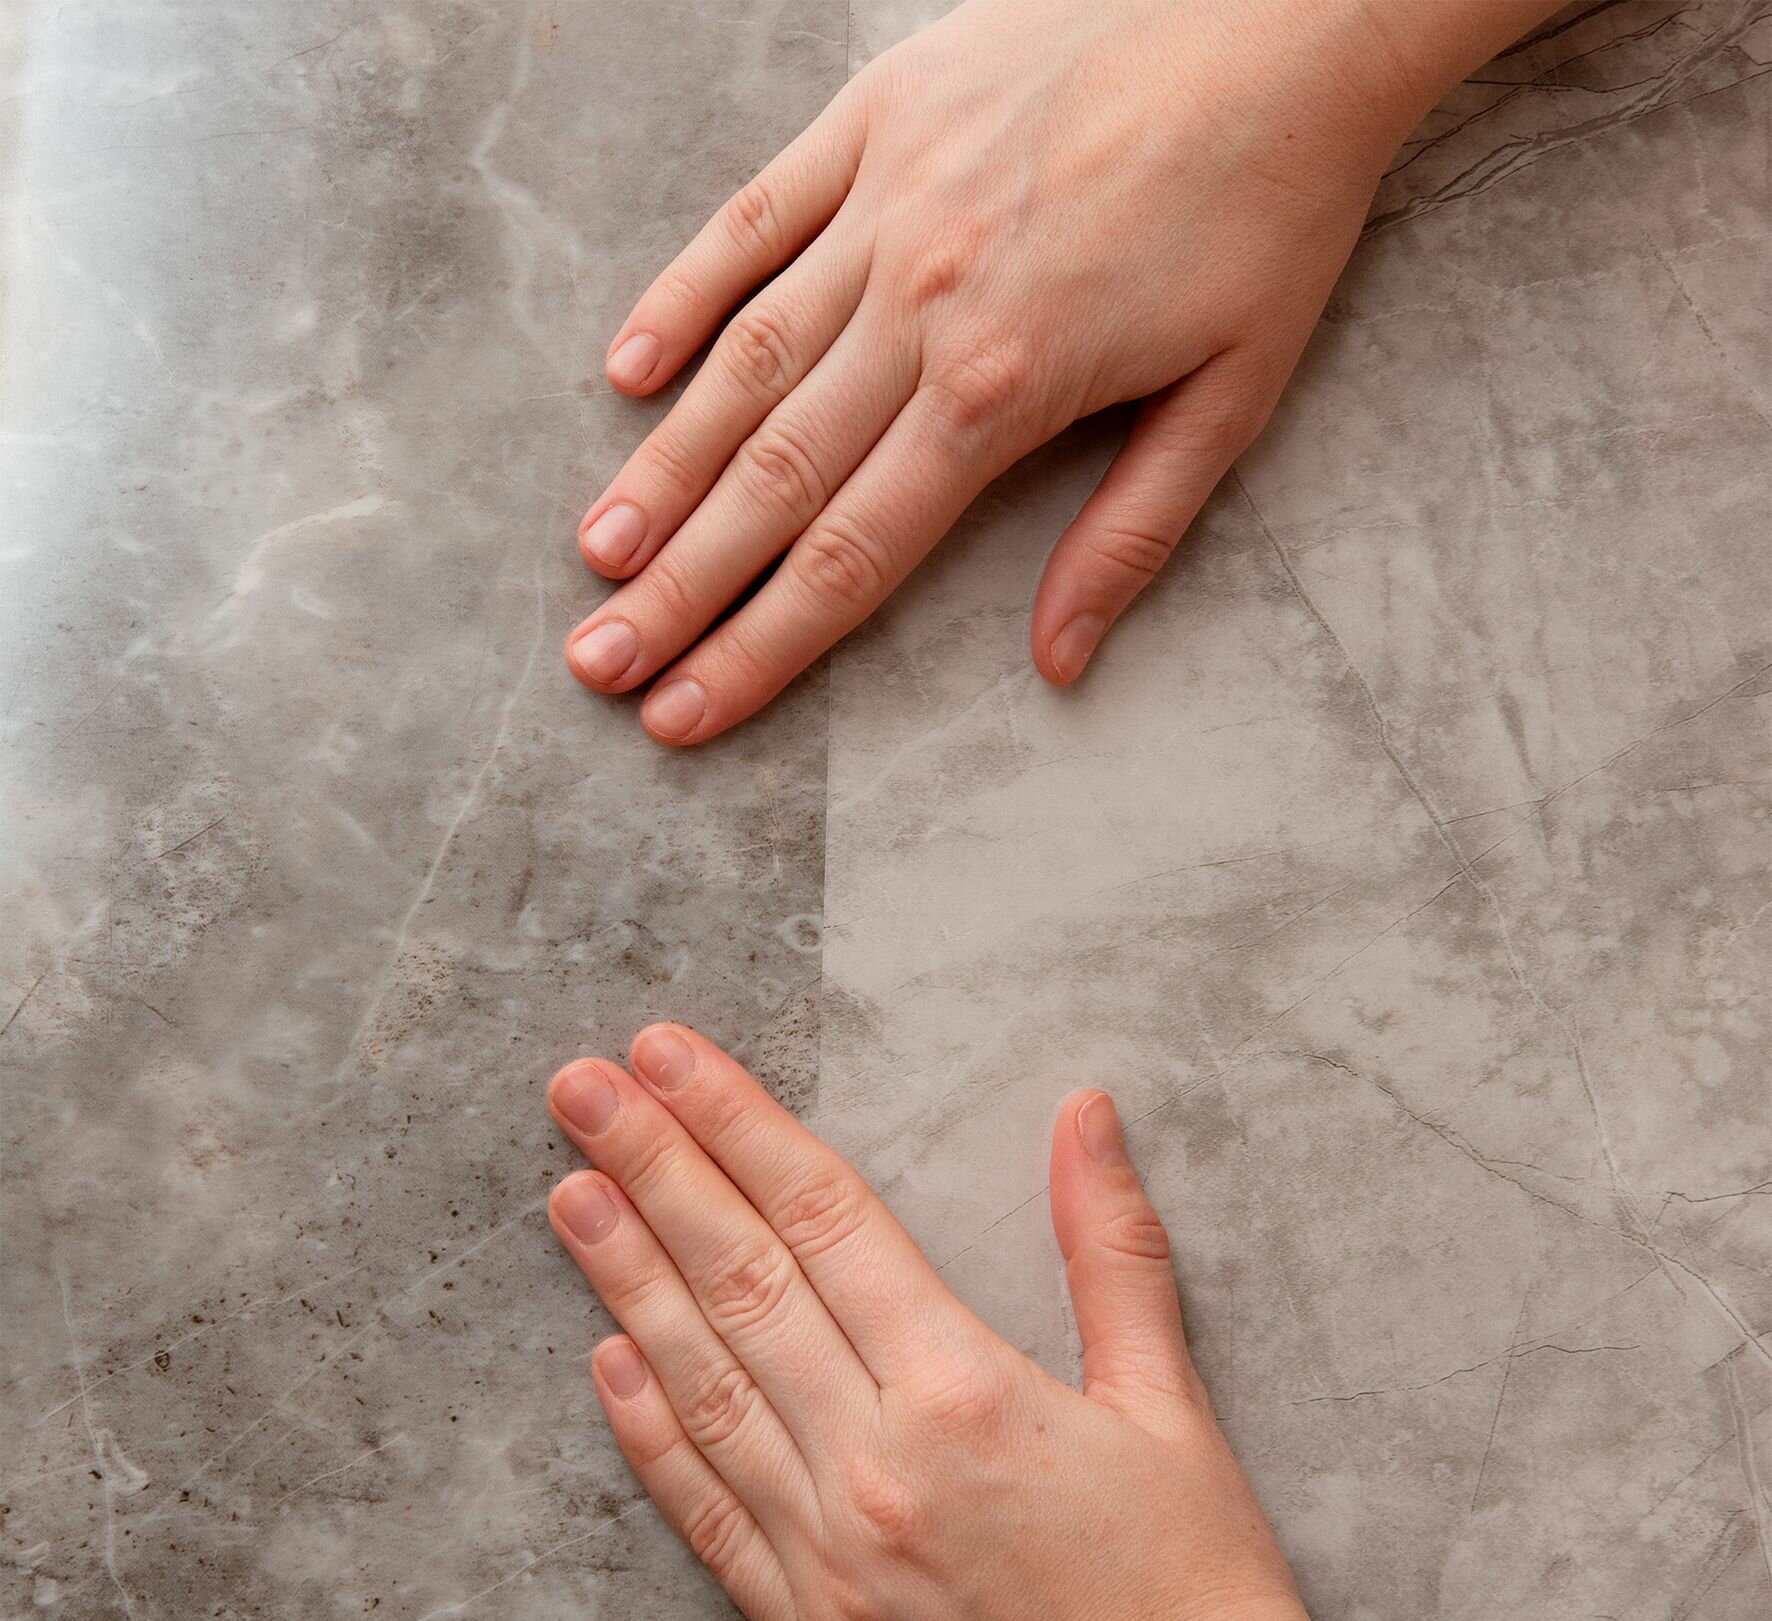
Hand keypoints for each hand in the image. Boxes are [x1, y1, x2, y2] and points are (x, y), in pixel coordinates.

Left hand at [545, 1027, 1438, 1620]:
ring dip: (625, 1278)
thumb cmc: (1196, 1587)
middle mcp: (876, 1469)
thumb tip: (1085, 1112)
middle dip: (653, 1169)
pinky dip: (648, 1433)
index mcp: (966, 1394)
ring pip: (702, 1387)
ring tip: (569, 1189)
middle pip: (742, 1283)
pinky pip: (707, 1517)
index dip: (740, 1124)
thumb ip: (1112, 1248)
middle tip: (581, 1085)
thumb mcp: (1170, 1405)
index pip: (826, 1220)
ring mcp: (827, 1562)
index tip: (670, 1056)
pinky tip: (607, 1358)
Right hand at [564, 0, 1547, 743]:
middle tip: (595, 660)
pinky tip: (623, 371)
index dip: (760, 649)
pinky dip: (683, 293)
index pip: (852, 555)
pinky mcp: (875, 119)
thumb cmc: (1271, 209)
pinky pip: (753, 218)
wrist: (1292, 9)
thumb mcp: (1234, 396)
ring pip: (744, 363)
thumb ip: (1130, 536)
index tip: (683, 711)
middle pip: (773, 479)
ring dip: (662, 468)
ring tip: (597, 551)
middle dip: (678, 586)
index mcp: (1006, 389)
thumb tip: (1058, 664)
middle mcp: (923, 307)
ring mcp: (887, 205)